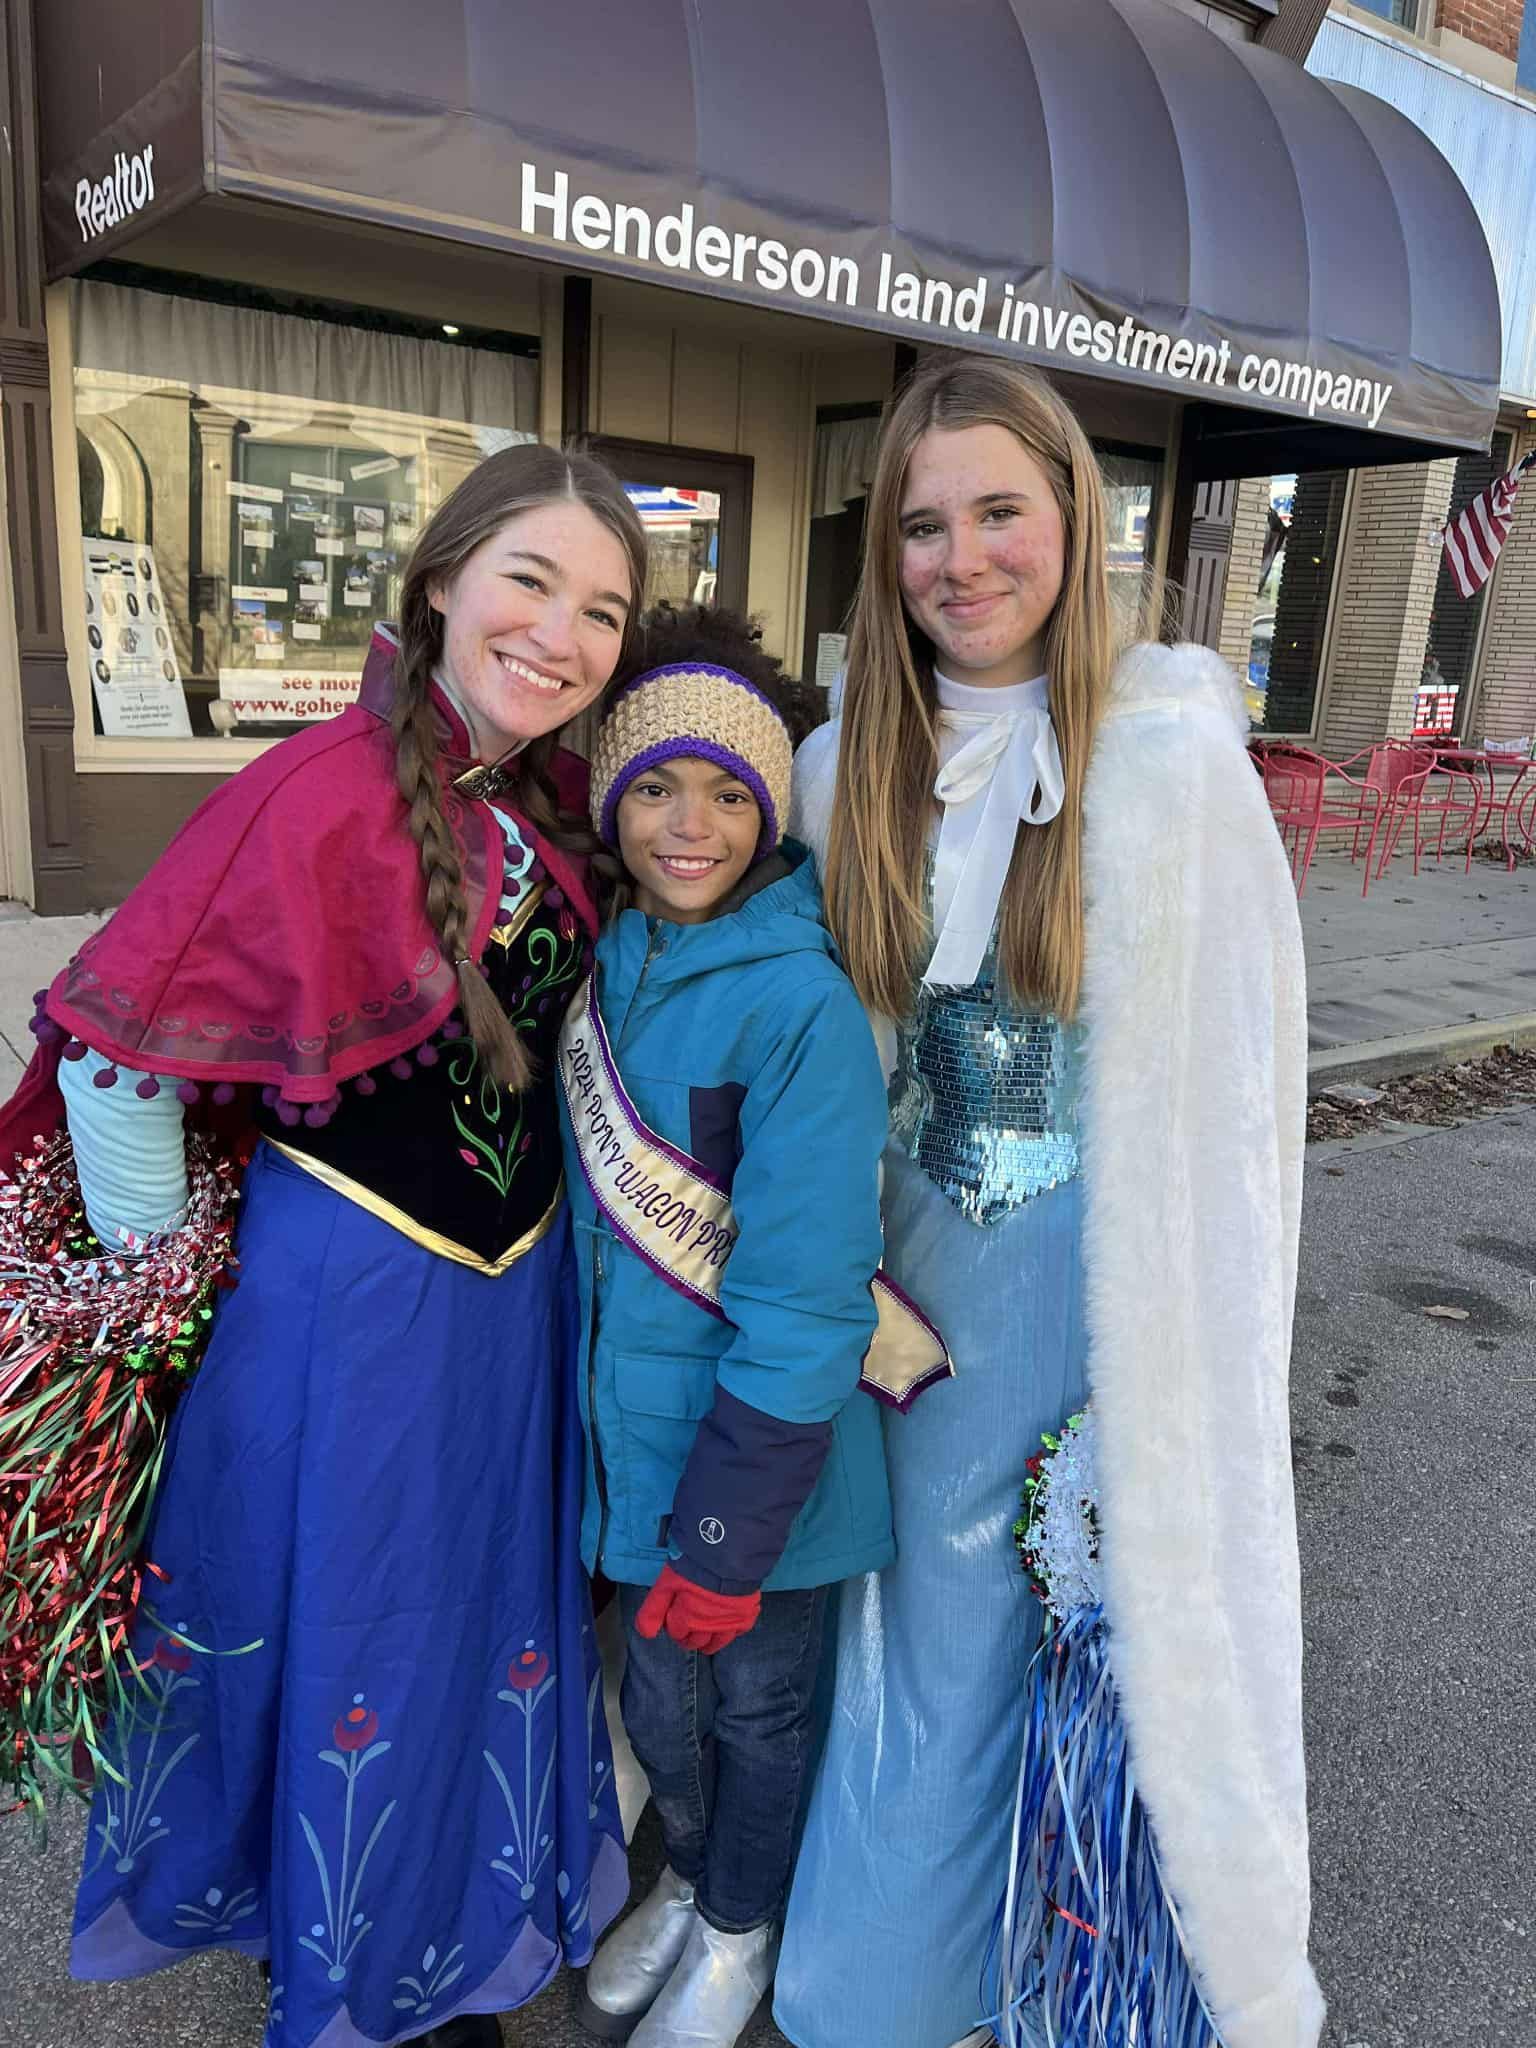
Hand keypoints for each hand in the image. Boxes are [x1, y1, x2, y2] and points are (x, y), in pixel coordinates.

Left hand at [634, 1563, 760, 1654]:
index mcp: (688, 1619)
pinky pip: (739, 1631)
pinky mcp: (747, 1613)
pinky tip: (728, 1625)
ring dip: (709, 1643)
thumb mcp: (666, 1582)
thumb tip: (646, 1634)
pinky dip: (732, 1630)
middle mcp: (709, 1626)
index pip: (677, 1633)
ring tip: (704, 1639)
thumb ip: (654, 1609)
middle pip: (696, 1642)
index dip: (673, 1626)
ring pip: (718, 1642)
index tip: (673, 1618)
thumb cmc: (694, 1563)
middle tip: (687, 1630)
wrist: (730, 1550)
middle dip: (688, 1638)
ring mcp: (730, 1621)